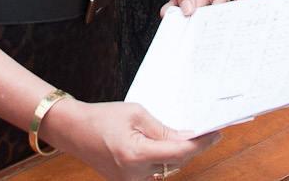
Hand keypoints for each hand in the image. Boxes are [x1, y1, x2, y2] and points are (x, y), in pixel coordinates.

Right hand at [39, 97, 218, 180]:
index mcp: (136, 154)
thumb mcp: (136, 114)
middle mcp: (135, 174)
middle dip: (192, 147)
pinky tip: (170, 145)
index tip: (216, 133)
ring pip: (166, 169)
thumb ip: (163, 129)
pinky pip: (154, 171)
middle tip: (208, 131)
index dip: (200, 143)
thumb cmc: (101, 117)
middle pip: (175, 163)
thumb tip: (187, 136)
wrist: (73, 130)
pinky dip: (163, 159)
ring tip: (190, 135)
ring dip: (178, 154)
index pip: (179, 152)